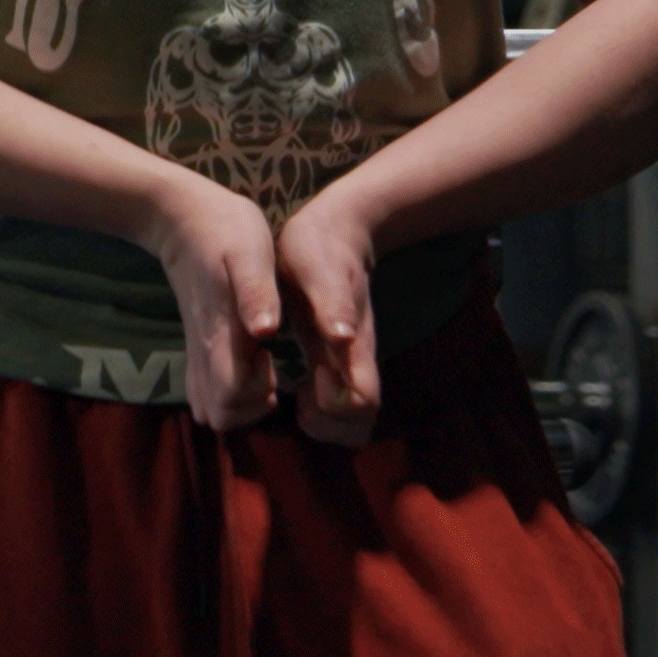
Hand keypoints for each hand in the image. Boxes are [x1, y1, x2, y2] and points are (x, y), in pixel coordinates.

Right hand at [146, 175, 283, 429]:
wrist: (181, 219)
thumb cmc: (225, 229)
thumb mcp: (250, 251)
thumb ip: (257, 292)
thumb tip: (267, 332)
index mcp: (221, 332)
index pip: (231, 398)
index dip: (258, 389)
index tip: (271, 356)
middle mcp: (205, 352)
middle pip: (221, 416)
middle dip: (253, 407)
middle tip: (270, 367)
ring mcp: (197, 353)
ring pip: (212, 411)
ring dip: (243, 404)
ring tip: (262, 367)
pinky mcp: (197, 348)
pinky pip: (206, 395)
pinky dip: (231, 396)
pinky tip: (249, 366)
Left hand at [274, 193, 379, 445]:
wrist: (339, 231)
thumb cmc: (320, 249)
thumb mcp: (318, 268)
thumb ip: (332, 302)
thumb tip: (343, 338)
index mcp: (353, 344)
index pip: (361, 405)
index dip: (330, 409)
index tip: (304, 384)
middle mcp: (356, 361)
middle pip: (359, 426)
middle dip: (325, 425)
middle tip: (298, 395)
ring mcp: (350, 363)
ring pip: (353, 423)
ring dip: (323, 422)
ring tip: (297, 392)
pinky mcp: (340, 361)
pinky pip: (339, 407)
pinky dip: (319, 410)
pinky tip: (298, 384)